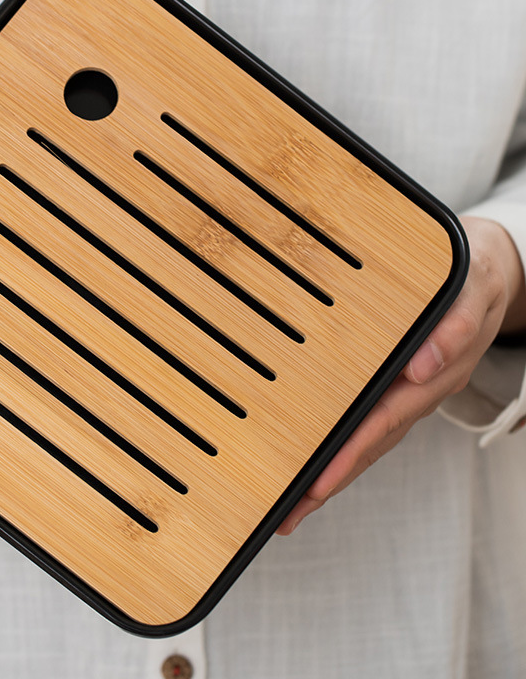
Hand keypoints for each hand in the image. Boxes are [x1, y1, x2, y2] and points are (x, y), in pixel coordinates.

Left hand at [277, 216, 525, 534]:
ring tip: (295, 503)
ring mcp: (409, 392)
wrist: (487, 272)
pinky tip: (318, 464)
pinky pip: (369, 421)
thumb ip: (456, 323)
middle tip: (294, 508)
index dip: (351, 452)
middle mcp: (419, 390)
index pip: (385, 420)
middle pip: (372, 442)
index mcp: (434, 372)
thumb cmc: (474, 279)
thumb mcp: (475, 289)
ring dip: (334, 471)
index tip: (320, 481)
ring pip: (369, 440)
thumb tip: (424, 367)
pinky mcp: (398, 385)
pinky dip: (343, 447)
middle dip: (333, 477)